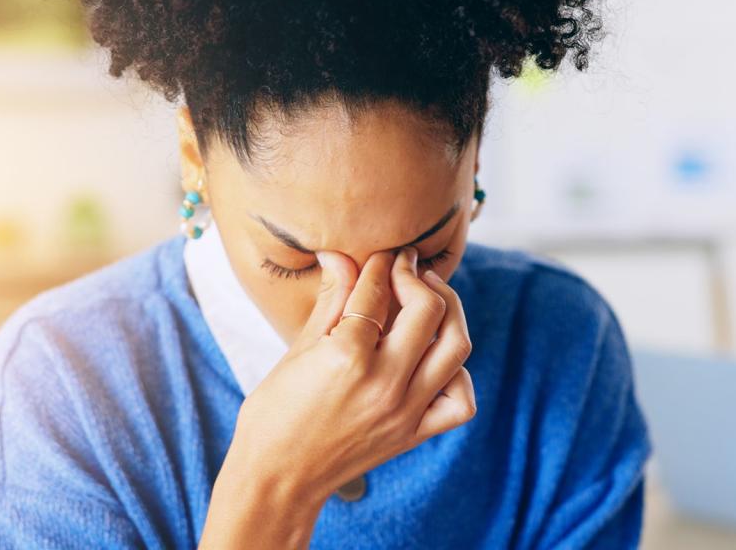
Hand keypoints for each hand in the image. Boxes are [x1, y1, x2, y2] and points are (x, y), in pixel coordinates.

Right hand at [228, 246, 476, 503]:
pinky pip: (460, 400)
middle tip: (404, 267)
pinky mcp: (414, 433)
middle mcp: (384, 382)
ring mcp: (405, 410)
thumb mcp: (298, 350)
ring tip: (429, 298)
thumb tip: (339, 256)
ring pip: (455, 346)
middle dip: (416, 276)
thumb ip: (331, 301)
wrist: (278, 480)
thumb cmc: (274, 414)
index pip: (377, 290)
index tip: (379, 255)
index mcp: (347, 356)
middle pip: (428, 309)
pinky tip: (436, 357)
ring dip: (449, 311)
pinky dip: (457, 372)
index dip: (379, 263)